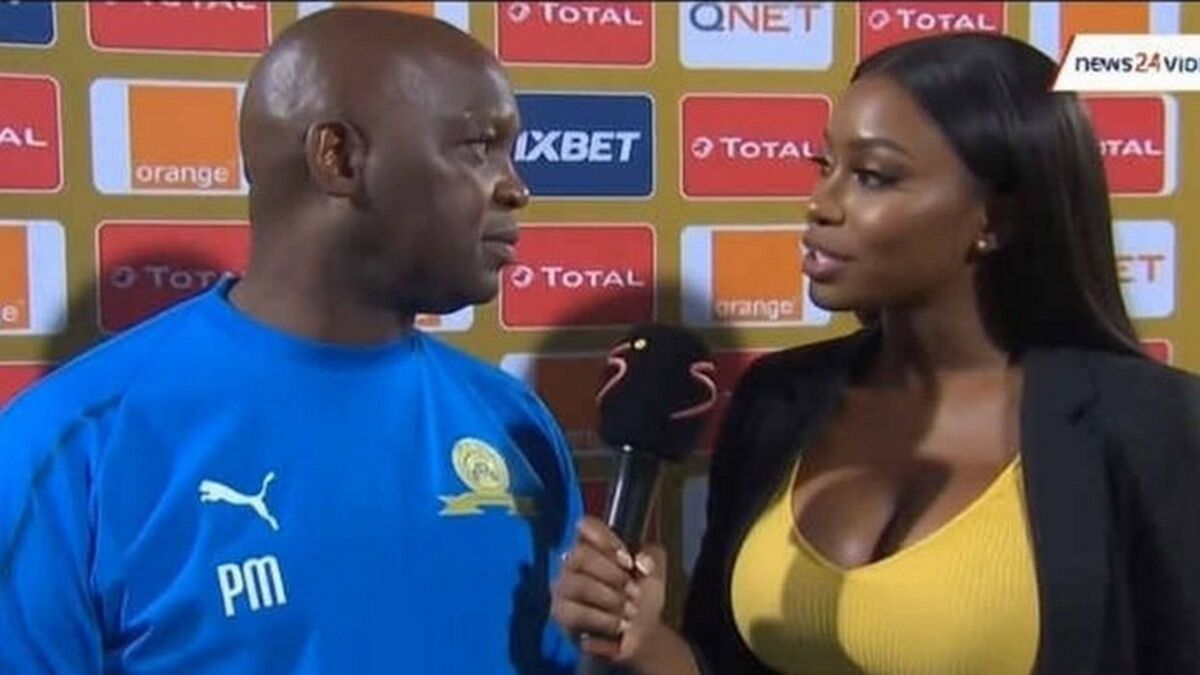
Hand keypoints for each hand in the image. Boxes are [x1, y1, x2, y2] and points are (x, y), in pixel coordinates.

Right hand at [550, 517, 667, 665]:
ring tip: (631, 612)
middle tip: (634, 592)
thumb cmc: (641, 596)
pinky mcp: (561, 613)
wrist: (640, 634)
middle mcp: (573, 562)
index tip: (629, 561)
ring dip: (610, 598)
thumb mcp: (655, 573)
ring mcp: (563, 587)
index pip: (587, 527)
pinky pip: (575, 613)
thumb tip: (642, 560)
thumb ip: (653, 558)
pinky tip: (620, 625)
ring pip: (578, 585)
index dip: (607, 540)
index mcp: (594, 545)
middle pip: (580, 555)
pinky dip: (602, 619)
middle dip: (612, 575)